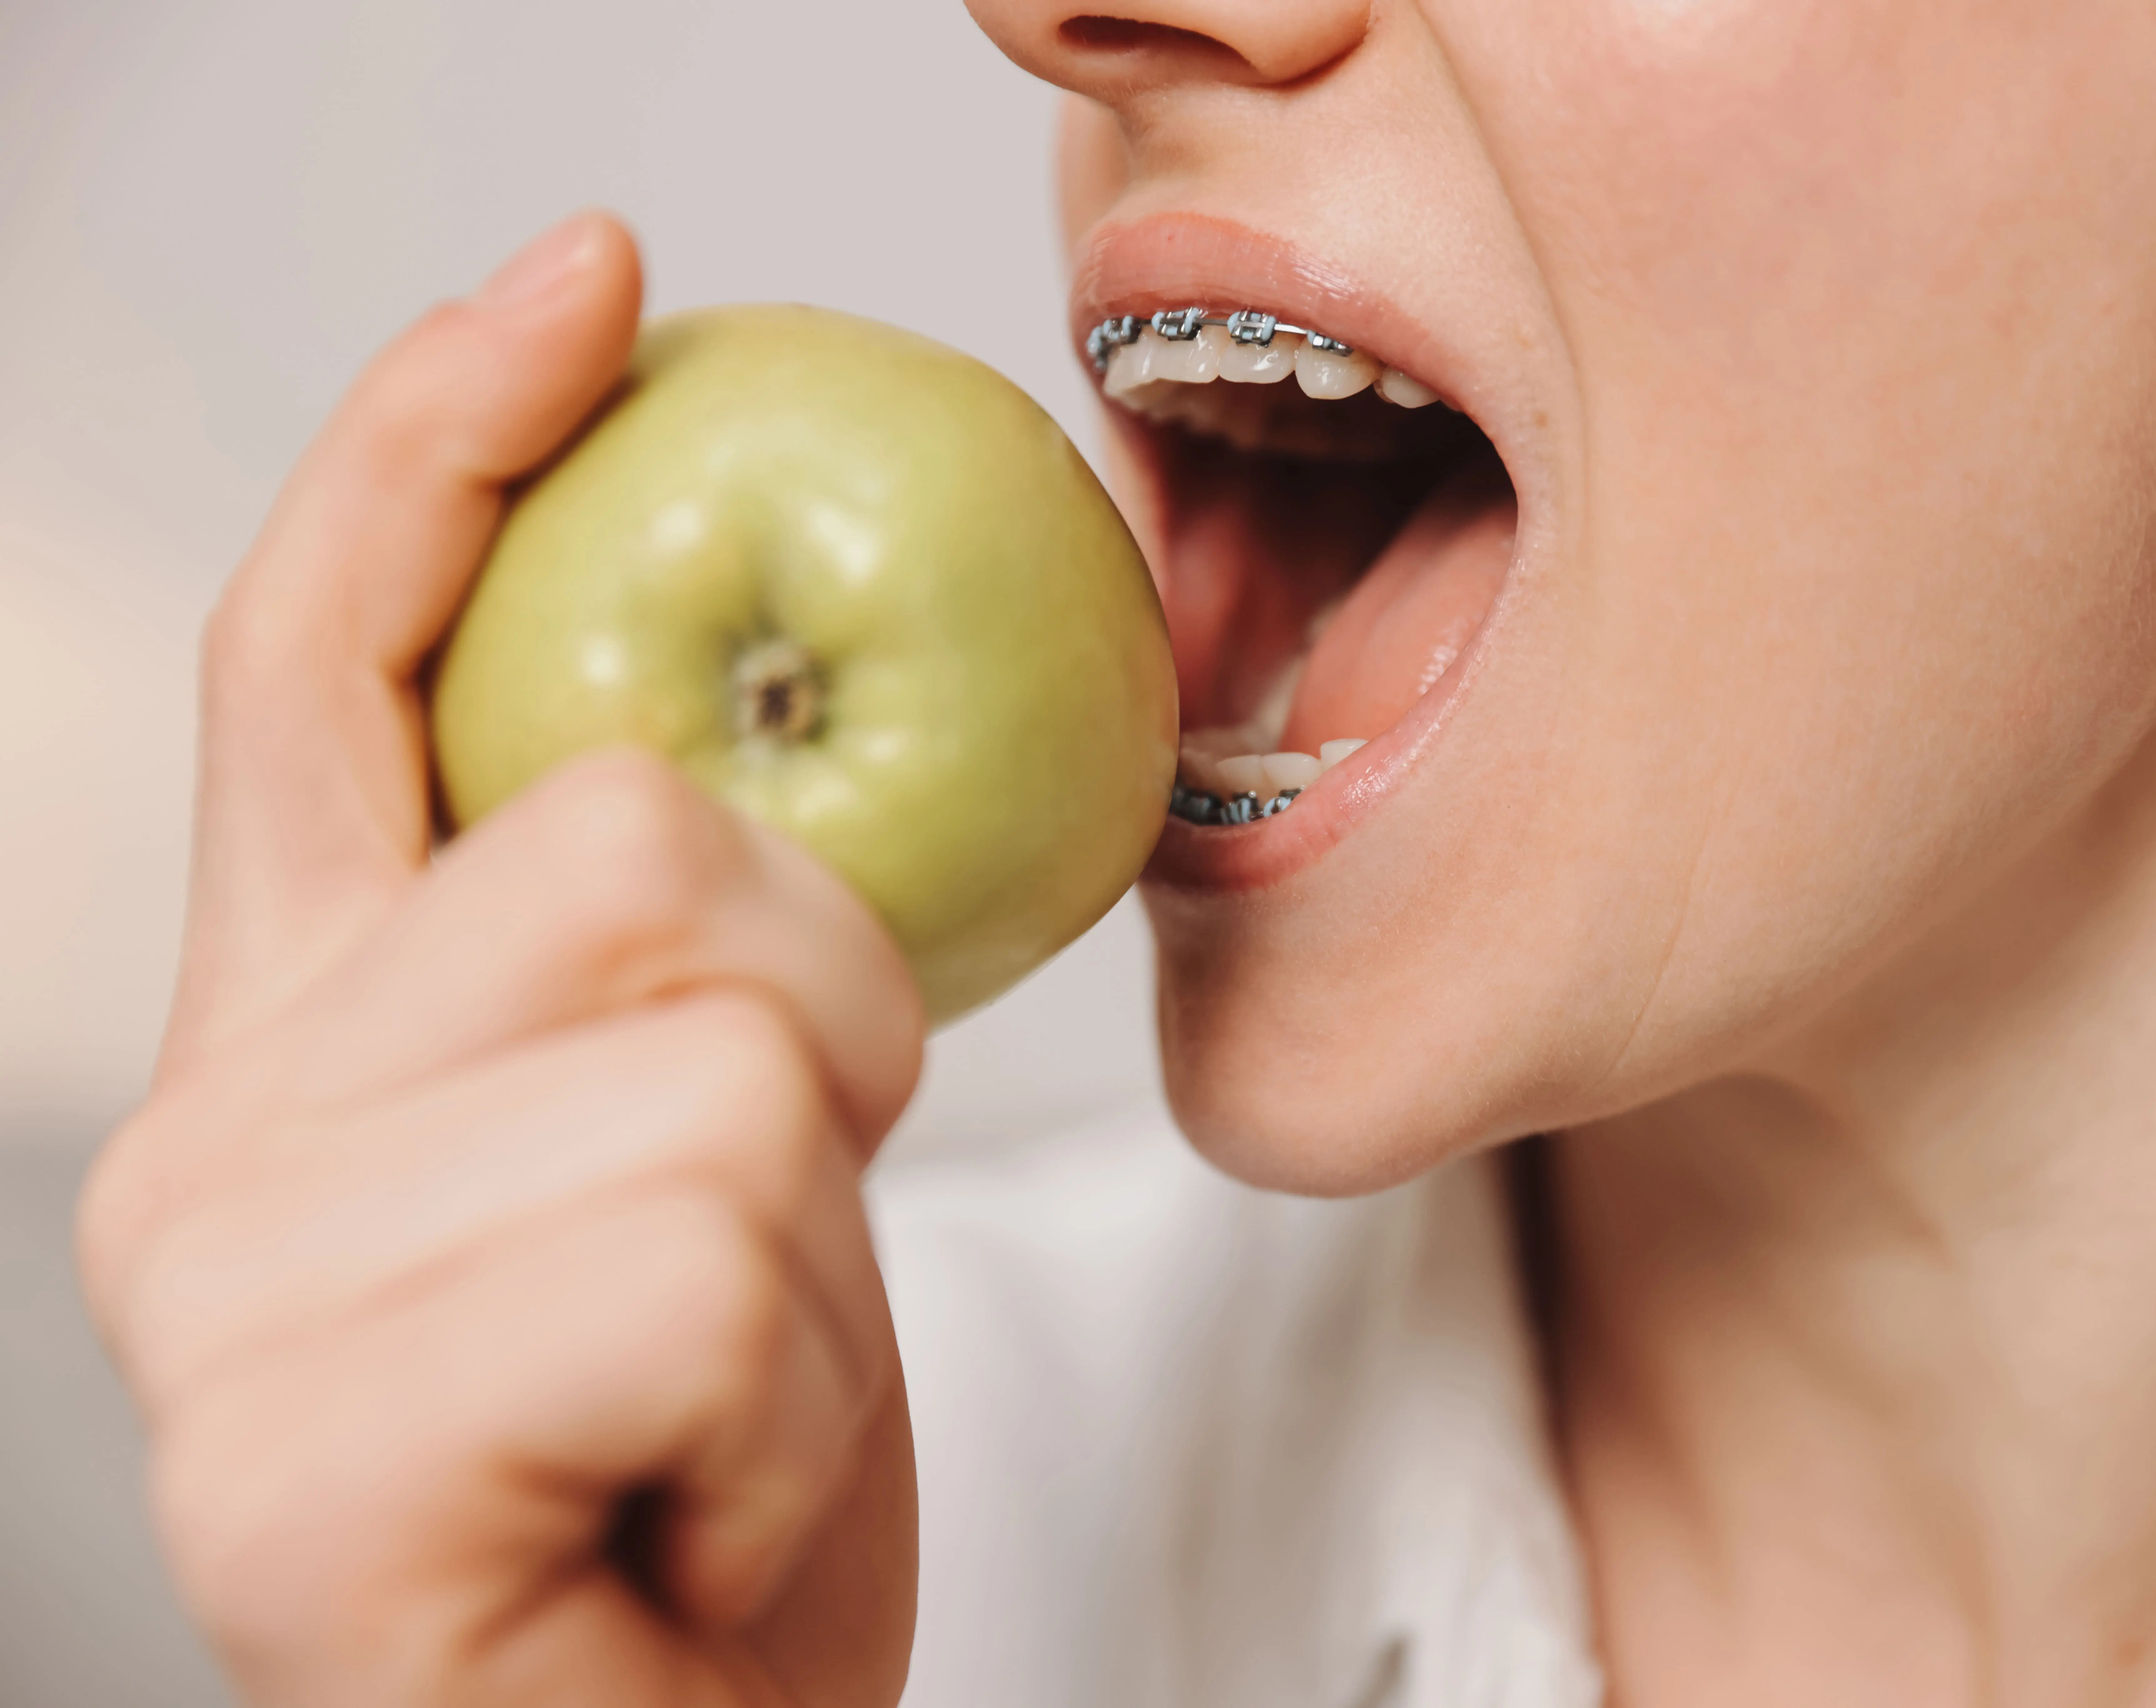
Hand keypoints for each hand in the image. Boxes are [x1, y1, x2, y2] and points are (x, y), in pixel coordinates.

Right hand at [76, 212, 927, 1707]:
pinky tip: (694, 1508)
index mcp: (295, 1049)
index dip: (443, 438)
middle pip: (634, 849)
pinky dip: (789, 1409)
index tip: (579, 282)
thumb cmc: (713, 1466)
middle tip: (758, 1258)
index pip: (326, 663)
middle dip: (815, 1036)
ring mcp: (234, 1319)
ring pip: (716, 1065)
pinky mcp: (308, 1478)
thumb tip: (724, 746)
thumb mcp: (714, 1157)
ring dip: (813, 1249)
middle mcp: (207, 1153)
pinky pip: (707, 1271)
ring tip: (724, 1402)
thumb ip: (665, 959)